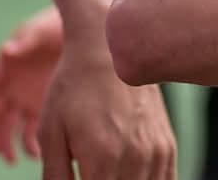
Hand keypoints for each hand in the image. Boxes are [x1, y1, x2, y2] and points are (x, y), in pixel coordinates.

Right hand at [0, 7, 59, 162]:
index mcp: (6, 70)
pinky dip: (34, 142)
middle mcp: (13, 88)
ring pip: (14, 127)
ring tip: (17, 158)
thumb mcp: (41, 29)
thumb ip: (25, 40)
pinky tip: (39, 152)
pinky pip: (35, 128)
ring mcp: (28, 98)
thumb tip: (8, 48)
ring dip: (12, 144)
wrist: (83, 28)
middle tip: (2, 150)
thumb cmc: (55, 26)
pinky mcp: (46, 105)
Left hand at [17, 10, 174, 179]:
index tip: (80, 176)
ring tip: (111, 173)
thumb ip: (54, 176)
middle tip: (91, 171)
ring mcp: (155, 150)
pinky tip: (135, 179)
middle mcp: (134, 157)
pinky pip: (167, 179)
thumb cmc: (73, 89)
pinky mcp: (167, 143)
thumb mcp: (50, 134)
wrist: (110, 51)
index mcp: (102, 158)